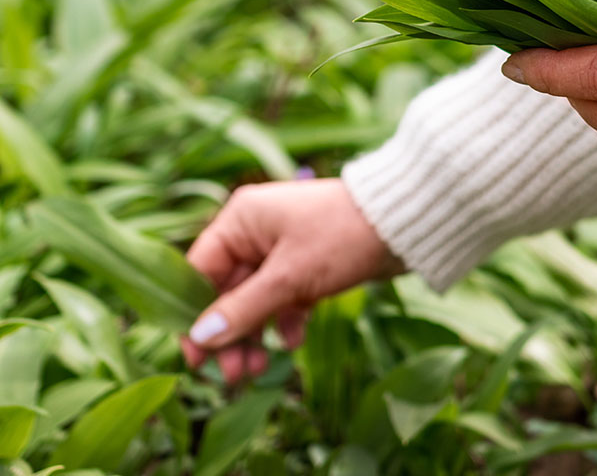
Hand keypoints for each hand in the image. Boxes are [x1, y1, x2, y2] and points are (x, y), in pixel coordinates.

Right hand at [180, 178, 403, 382]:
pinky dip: (284, 321)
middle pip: (226, 290)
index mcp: (241, 220)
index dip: (193, 315)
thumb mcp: (289, 277)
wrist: (403, 225)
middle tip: (233, 376)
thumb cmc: (341, 237)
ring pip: (254, 299)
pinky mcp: (306, 264)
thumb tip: (201, 337)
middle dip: (230, 334)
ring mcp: (281, 248)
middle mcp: (255, 231)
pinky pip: (282, 298)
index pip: (199, 270)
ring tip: (261, 370)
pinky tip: (294, 341)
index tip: (194, 357)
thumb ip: (244, 309)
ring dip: (255, 334)